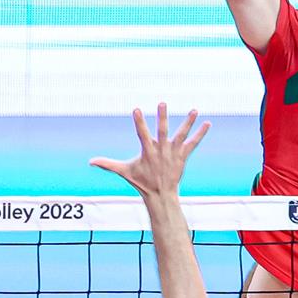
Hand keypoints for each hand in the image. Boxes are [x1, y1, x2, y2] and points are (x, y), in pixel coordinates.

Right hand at [90, 104, 208, 198]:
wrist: (161, 195)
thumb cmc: (142, 181)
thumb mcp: (124, 172)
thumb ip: (108, 164)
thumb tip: (90, 161)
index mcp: (148, 151)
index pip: (142, 133)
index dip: (139, 122)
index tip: (136, 109)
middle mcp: (162, 150)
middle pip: (163, 131)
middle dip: (162, 117)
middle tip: (162, 103)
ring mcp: (174, 153)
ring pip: (181, 135)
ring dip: (188, 122)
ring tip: (194, 110)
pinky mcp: (183, 156)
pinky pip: (193, 143)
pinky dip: (200, 134)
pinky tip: (207, 124)